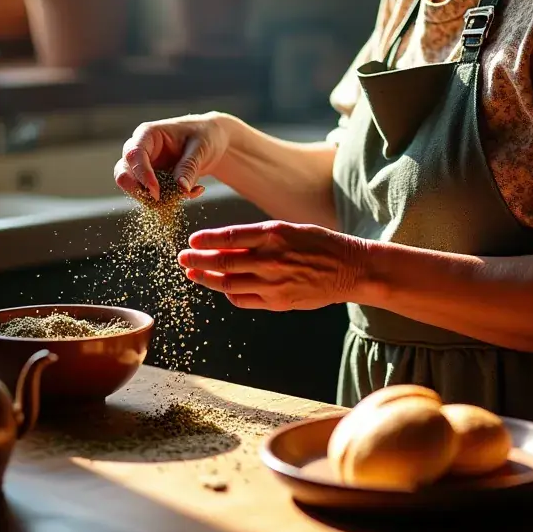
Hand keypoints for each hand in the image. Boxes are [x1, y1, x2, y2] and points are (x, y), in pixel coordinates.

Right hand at [114, 112, 231, 201]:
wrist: (213, 142)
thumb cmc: (205, 136)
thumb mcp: (201, 148)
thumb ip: (189, 167)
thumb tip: (181, 189)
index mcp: (147, 135)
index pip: (134, 154)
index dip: (141, 175)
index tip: (156, 193)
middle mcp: (141, 151)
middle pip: (123, 173)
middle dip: (138, 191)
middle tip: (160, 202)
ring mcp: (145, 168)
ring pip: (135, 189)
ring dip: (155, 200)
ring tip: (186, 195)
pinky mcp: (153, 182)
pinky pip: (153, 197)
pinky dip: (170, 202)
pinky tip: (195, 192)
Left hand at [178, 221, 367, 310]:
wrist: (350, 268)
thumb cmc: (320, 243)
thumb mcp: (290, 229)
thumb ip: (259, 237)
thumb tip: (227, 243)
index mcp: (273, 235)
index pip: (229, 238)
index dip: (206, 241)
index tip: (191, 241)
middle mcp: (270, 259)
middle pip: (223, 262)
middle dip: (198, 261)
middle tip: (182, 259)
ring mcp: (273, 283)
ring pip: (229, 283)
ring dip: (207, 279)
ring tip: (194, 274)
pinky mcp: (278, 302)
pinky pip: (244, 300)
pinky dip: (229, 294)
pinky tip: (223, 287)